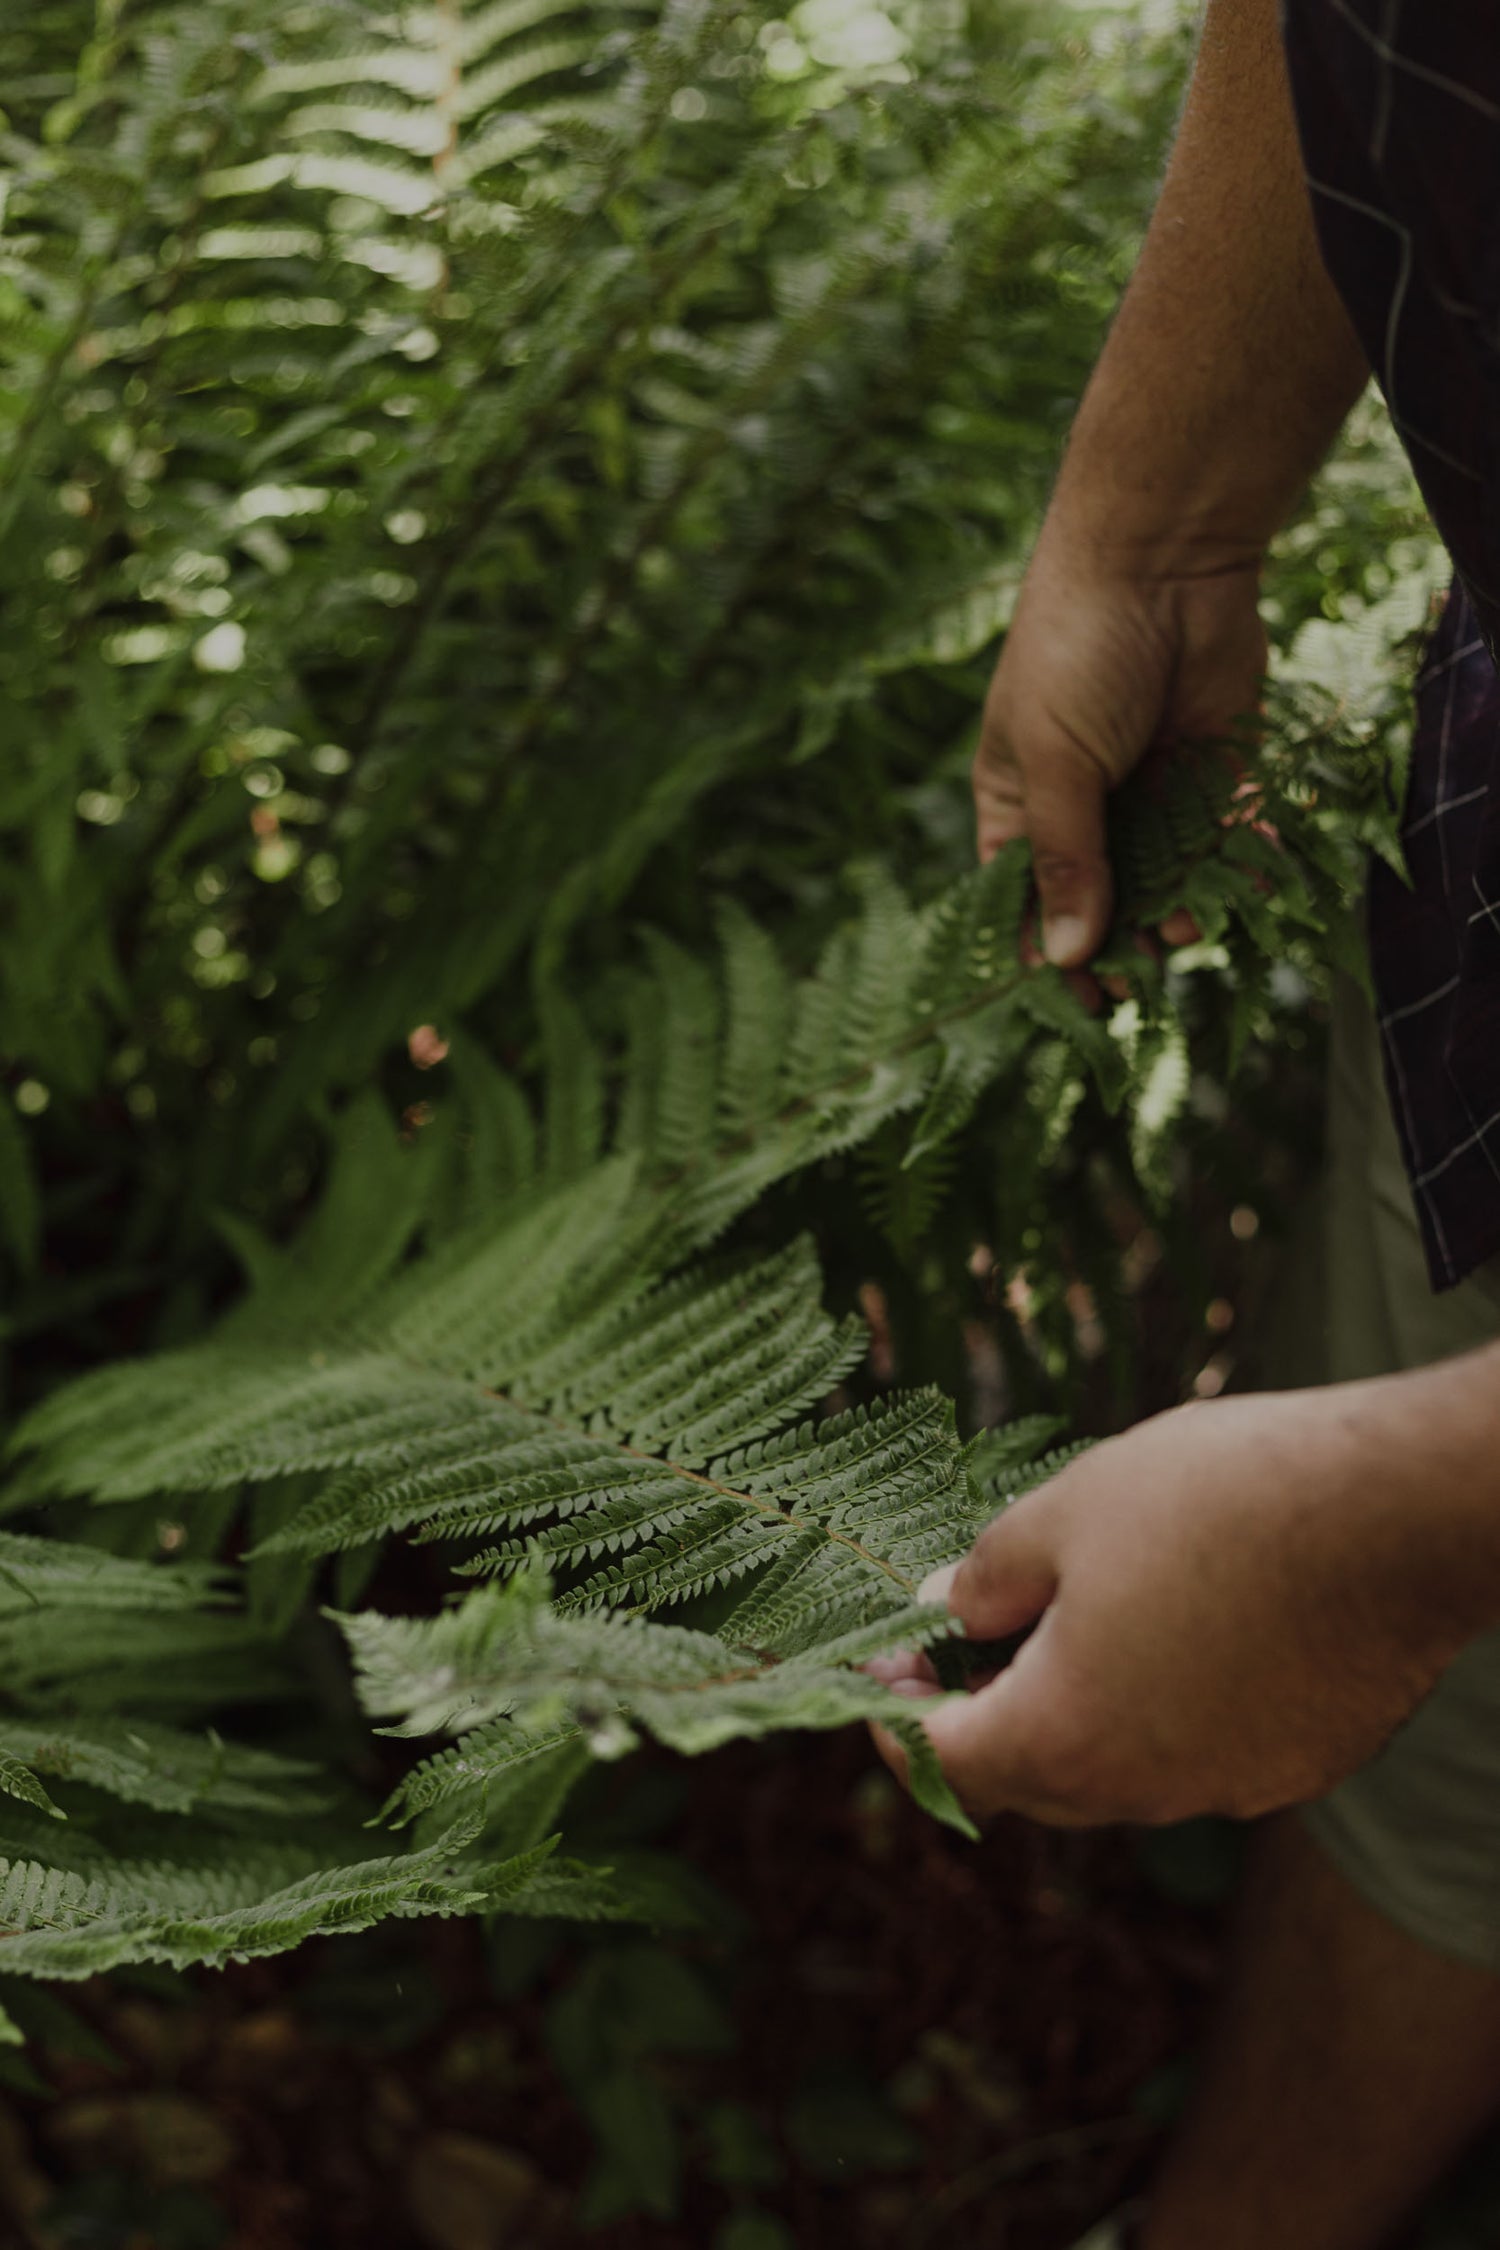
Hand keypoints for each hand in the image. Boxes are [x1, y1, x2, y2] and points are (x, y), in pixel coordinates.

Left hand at [872, 1383, 1496, 1826]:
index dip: (895, 1710)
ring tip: (1079, 1606)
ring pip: (1118, 1768)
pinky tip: (1182, 1620)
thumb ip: (983, 1577)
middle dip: (982, 1710)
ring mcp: (1228, 1788)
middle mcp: (1143, 1792)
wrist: (1391, 1512)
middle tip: (968, 1626)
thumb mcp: (1062, 1512)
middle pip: (1027, 1778)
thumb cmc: (1216, 1501)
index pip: (943, 1762)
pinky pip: (1200, 1752)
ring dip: (1079, 1706)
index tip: (886, 1654)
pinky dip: (1165, 1705)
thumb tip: (941, 1611)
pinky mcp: (1297, 1765)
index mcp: (1064, 1739)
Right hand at [976, 536, 1267, 967]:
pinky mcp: (1214, 773)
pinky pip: (1228, 840)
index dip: (1045, 955)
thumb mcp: (1056, 762)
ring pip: (1169, 881)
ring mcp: (1150, 792)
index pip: (1022, 901)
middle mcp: (1084, 808)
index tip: (1079, 1002)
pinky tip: (1252, 887)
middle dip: (1124, 941)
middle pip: (1102, 902)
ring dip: (1182, 911)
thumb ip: (1069, 860)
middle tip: (1148, 968)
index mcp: (1019, 806)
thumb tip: (1065, 958)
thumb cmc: (1074, 652)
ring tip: (1193, 925)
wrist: (1163, 559)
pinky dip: (1241, 868)